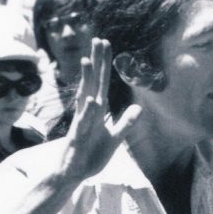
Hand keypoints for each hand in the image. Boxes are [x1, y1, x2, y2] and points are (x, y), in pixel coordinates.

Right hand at [58, 38, 140, 184]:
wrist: (73, 174)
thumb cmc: (91, 155)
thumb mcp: (114, 140)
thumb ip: (125, 124)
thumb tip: (138, 109)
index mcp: (96, 111)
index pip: (102, 83)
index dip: (104, 65)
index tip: (106, 44)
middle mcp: (87, 113)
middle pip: (92, 83)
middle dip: (95, 62)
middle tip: (97, 40)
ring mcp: (81, 123)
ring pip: (84, 97)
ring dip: (86, 80)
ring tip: (87, 60)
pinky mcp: (77, 137)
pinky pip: (83, 123)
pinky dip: (87, 112)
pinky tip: (92, 100)